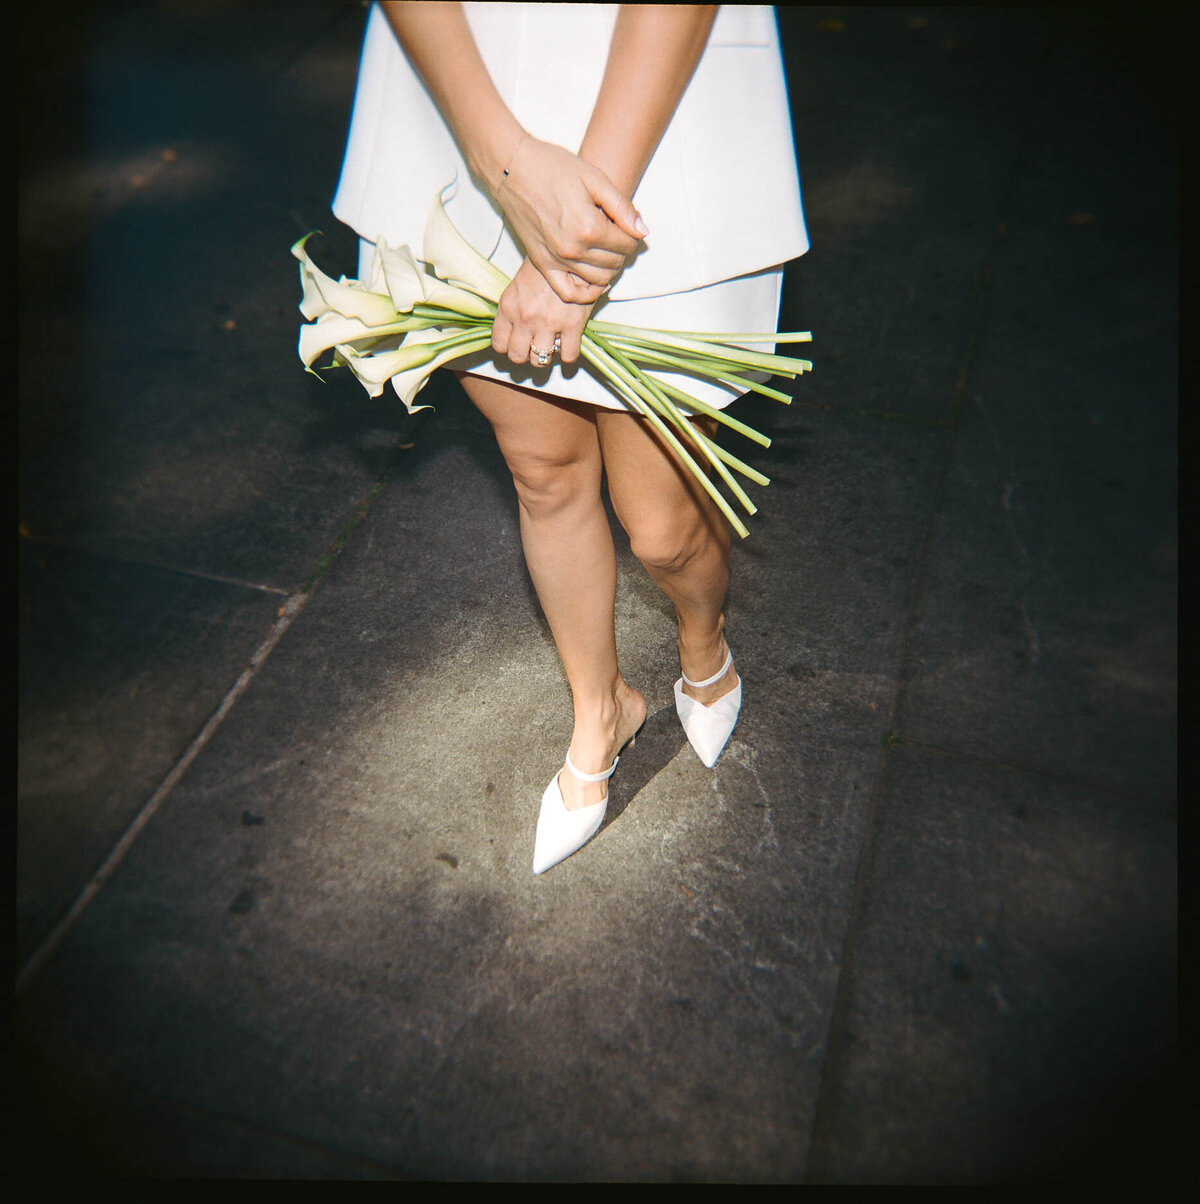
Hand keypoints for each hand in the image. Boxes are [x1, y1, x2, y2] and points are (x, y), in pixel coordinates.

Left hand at [491, 258, 593, 366]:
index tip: (514, 343)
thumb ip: (513, 308)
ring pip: (539, 361)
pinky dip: (569, 355)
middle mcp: (525, 318)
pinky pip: (568, 356)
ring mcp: (549, 324)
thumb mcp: (518, 283)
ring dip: (544, 357)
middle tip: (532, 346)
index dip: (507, 346)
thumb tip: (512, 329)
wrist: (571, 253)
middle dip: (524, 354)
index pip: (499, 343)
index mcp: (509, 306)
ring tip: (550, 346)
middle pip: (517, 356)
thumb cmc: (545, 265)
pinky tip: (568, 345)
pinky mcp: (572, 326)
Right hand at [495, 136, 645, 304]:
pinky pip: (569, 293)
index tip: (628, 225)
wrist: (512, 169)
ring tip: (607, 251)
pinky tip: (595, 280)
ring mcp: (556, 260)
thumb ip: (622, 207)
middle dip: (622, 250)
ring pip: (598, 280)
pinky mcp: (542, 264)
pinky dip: (586, 292)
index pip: (627, 244)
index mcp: (589, 227)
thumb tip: (642, 232)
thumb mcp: (595, 179)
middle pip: (615, 263)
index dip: (634, 235)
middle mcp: (573, 249)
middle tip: (618, 235)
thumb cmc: (553, 167)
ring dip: (609, 268)